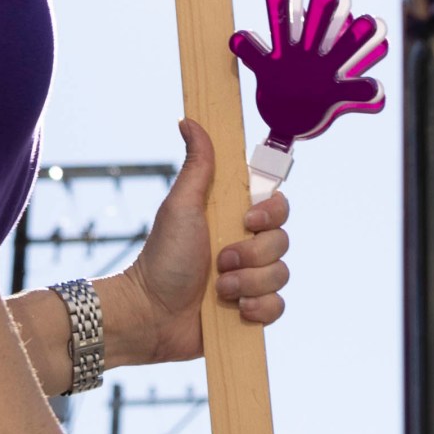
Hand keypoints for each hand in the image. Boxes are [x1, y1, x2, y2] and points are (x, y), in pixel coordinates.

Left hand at [104, 119, 290, 363]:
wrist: (152, 314)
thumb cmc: (162, 257)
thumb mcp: (180, 206)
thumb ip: (196, 165)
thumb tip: (189, 119)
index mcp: (235, 219)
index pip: (277, 205)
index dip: (270, 213)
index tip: (247, 219)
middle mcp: (248, 247)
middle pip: (282, 241)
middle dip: (251, 254)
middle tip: (220, 260)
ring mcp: (251, 281)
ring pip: (280, 275)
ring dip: (248, 283)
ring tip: (219, 288)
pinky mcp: (252, 312)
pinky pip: (278, 307)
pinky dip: (258, 308)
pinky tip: (236, 310)